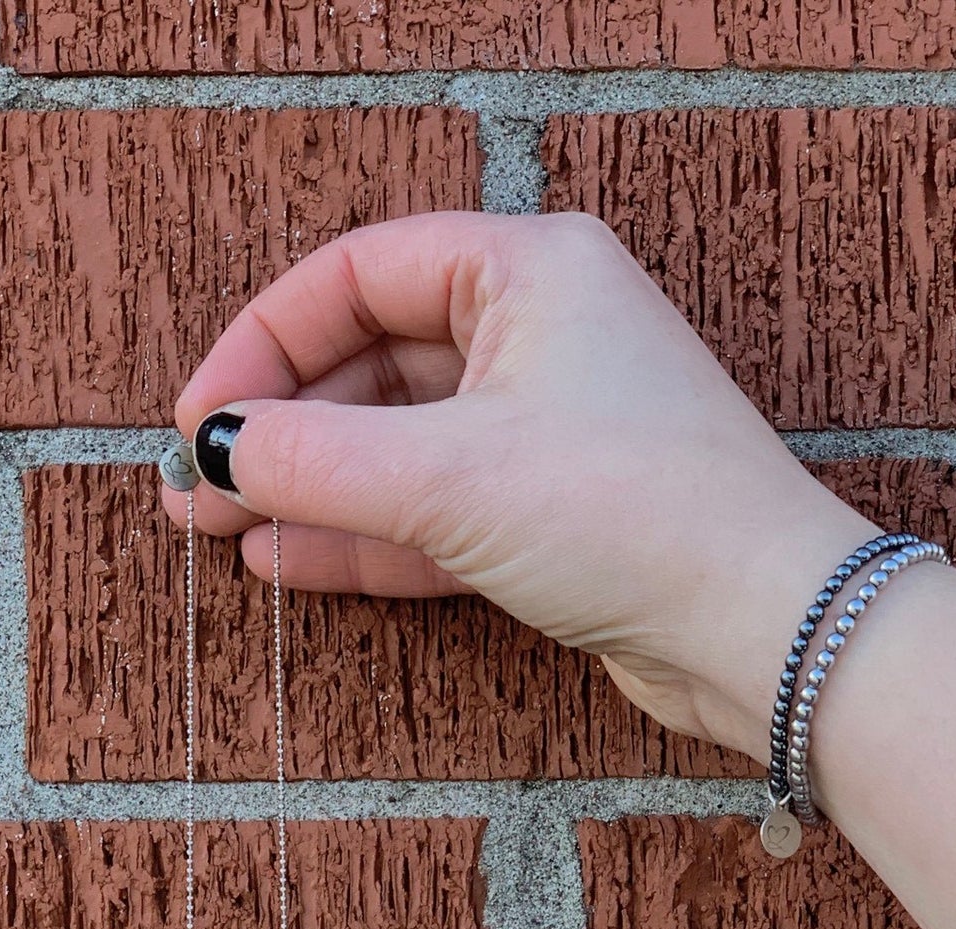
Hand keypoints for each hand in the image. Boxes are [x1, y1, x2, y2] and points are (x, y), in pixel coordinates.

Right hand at [164, 209, 878, 764]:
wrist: (761, 632)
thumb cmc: (633, 515)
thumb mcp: (448, 477)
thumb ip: (315, 459)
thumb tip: (215, 452)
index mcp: (528, 271)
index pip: (356, 277)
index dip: (261, 344)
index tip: (198, 422)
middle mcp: (538, 335)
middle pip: (369, 363)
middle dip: (278, 427)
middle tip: (195, 488)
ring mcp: (545, 430)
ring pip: (395, 446)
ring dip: (308, 488)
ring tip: (217, 531)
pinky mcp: (550, 516)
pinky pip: (431, 512)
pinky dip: (362, 535)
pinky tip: (285, 560)